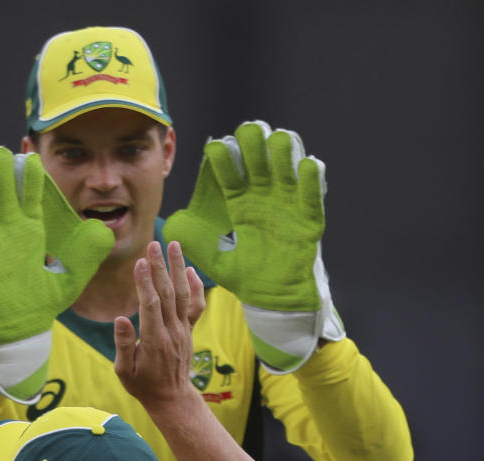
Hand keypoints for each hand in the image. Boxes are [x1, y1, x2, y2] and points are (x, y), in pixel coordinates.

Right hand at [0, 148, 112, 401]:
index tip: (31, 159)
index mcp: (28, 232)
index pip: (28, 198)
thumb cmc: (40, 304)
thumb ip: (86, 256)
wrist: (19, 332)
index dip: (28, 179)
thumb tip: (104, 232)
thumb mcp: (69, 280)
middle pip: (0, 196)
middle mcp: (5, 234)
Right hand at [114, 240, 204, 414]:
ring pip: (182, 294)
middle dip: (160, 267)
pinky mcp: (189, 330)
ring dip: (178, 268)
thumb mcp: (124, 371)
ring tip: (174, 245)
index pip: (150, 305)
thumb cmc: (143, 386)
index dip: (145, 283)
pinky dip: (195, 287)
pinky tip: (190, 270)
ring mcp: (183, 330)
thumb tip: (120, 318)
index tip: (140, 262)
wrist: (172, 398)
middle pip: (167, 294)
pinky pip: (196, 306)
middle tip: (154, 244)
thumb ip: (123, 345)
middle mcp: (172, 332)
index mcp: (154, 340)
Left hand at [164, 121, 343, 370]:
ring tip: (275, 144)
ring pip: (287, 162)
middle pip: (258, 155)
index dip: (222, 157)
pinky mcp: (309, 218)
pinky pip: (313, 192)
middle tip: (248, 136)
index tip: (215, 150)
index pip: (229, 171)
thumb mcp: (217, 261)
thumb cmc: (247, 278)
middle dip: (253, 141)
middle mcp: (264, 196)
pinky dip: (311, 177)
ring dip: (282, 149)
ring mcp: (287, 203)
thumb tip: (170, 227)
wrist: (275, 300)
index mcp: (240, 203)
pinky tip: (306, 166)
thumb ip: (196, 243)